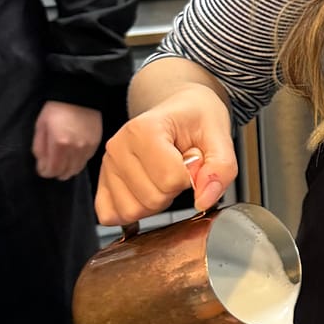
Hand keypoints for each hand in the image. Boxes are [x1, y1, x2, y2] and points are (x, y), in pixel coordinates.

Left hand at [32, 101, 102, 181]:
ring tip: (62, 162)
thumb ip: (39, 148)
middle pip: (65, 173)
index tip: (42, 168)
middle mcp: (75, 149)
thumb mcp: (41, 126)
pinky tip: (72, 155)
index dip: (44, 172)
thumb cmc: (56, 109)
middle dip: (55, 172)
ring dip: (68, 169)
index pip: (52, 170)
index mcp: (59, 144)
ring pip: (76, 169)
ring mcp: (87, 147)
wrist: (80, 95)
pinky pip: (85, 161)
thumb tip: (42, 165)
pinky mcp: (96, 144)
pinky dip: (77, 162)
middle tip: (51, 165)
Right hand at [95, 82, 236, 224]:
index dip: (192, 177)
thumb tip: (205, 200)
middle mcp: (119, 146)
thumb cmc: (196, 119)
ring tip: (163, 177)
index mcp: (145, 129)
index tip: (191, 159)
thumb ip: (221, 168)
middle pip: (152, 199)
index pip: (171, 180)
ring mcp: (107, 164)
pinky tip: (146, 194)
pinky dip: (132, 213)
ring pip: (131, 211)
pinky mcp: (102, 181)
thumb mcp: (220, 136)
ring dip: (155, 204)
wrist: (181, 109)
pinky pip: (110, 215)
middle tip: (178, 168)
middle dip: (174, 191)